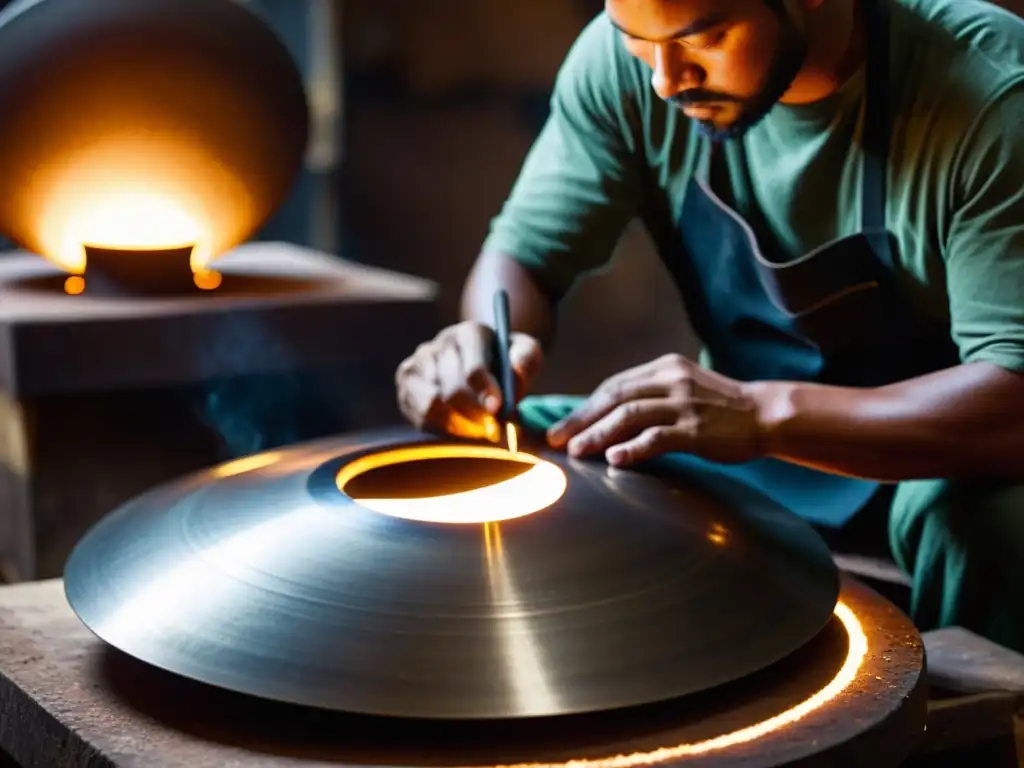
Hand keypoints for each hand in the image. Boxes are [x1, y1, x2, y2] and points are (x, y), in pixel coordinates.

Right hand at [396, 320, 543, 439]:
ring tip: (476, 430)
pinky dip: (440, 426)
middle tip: (491, 430)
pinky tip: (458, 426)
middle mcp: (441, 342)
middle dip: (474, 414)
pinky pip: (418, 413)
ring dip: (457, 424)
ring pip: (431, 403)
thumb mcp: (527, 356)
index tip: (497, 410)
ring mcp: (420, 360)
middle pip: (452, 389)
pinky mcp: (406, 380)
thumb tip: (515, 373)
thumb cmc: (507, 364)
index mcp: (471, 332)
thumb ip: (525, 360)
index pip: (474, 368)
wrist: (483, 367)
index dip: (485, 392)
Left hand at [546, 353, 763, 465]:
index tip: (564, 426)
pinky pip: (657, 438)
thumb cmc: (720, 407)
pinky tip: (614, 459)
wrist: (764, 414)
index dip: (585, 406)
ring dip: (598, 434)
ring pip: (630, 415)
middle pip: (615, 397)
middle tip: (557, 439)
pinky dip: (633, 448)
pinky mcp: (696, 430)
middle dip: (582, 419)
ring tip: (577, 451)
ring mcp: (684, 404)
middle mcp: (671, 380)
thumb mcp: (683, 388)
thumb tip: (608, 416)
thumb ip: (650, 396)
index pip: (614, 384)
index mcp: (665, 367)